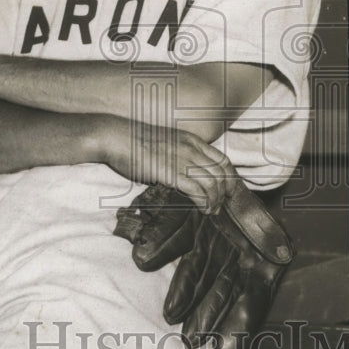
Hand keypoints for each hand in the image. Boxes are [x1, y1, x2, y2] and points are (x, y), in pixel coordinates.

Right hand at [102, 118, 235, 214]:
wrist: (117, 137)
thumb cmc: (136, 142)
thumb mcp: (167, 142)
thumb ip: (181, 154)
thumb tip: (186, 173)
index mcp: (192, 140)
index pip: (223, 160)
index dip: (231, 178)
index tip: (229, 191)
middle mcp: (192, 149)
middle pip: (222, 173)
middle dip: (226, 193)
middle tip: (221, 205)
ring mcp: (182, 160)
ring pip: (213, 183)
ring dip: (216, 200)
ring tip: (211, 210)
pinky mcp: (171, 173)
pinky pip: (197, 190)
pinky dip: (204, 203)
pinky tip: (202, 209)